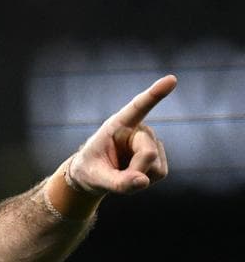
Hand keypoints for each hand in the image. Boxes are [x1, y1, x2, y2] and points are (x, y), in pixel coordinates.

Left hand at [66, 75, 174, 195]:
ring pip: (155, 166)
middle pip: (148, 153)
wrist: (94, 177)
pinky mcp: (160, 157)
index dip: (155, 94)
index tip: (171, 79)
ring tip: (120, 172)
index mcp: (118, 125)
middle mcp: (138, 130)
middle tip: (114, 177)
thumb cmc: (90, 171)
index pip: (138, 107)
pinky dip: (144, 181)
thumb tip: (143, 182)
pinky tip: (131, 175)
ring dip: (137, 176)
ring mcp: (152, 142)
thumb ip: (117, 182)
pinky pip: (159, 173)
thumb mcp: (95, 178)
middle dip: (134, 171)